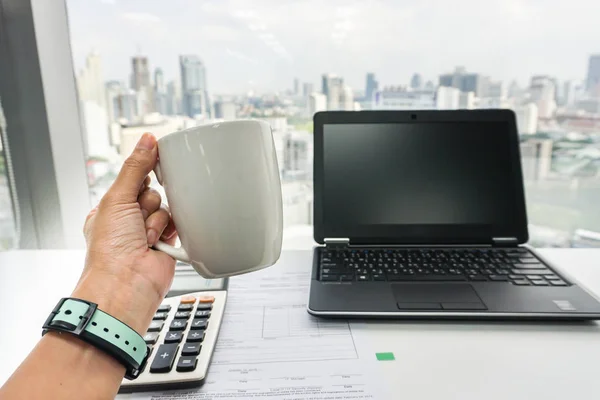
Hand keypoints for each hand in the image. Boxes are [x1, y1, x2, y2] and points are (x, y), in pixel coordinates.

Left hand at [72, 133, 176, 333]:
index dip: (141, 178)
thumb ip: (135, 168)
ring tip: (145, 238)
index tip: (149, 175)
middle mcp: (129, 221)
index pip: (133, 180)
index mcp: (112, 209)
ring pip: (167, 209)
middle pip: (153, 193)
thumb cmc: (110, 250)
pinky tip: (159, 243)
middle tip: (137, 218)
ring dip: (157, 222)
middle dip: (148, 205)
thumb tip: (147, 140)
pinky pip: (178, 226)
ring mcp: (148, 234)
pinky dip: (171, 232)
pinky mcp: (167, 245)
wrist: (126, 284)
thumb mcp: (117, 198)